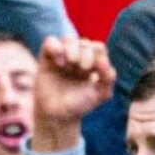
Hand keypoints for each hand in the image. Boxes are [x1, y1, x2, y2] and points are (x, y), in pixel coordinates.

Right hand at [32, 37, 115, 152]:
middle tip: (81, 70)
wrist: (58, 115)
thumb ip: (108, 77)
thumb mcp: (101, 93)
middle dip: (85, 55)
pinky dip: (55, 46)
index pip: (98, 47)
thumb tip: (103, 60)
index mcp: (93, 63)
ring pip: (68, 39)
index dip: (97, 55)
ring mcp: (62, 58)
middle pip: (85, 43)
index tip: (92, 71)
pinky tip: (59, 62)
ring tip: (69, 65)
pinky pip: (50, 41)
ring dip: (72, 49)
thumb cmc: (81, 104)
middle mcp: (78, 58)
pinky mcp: (46, 59)